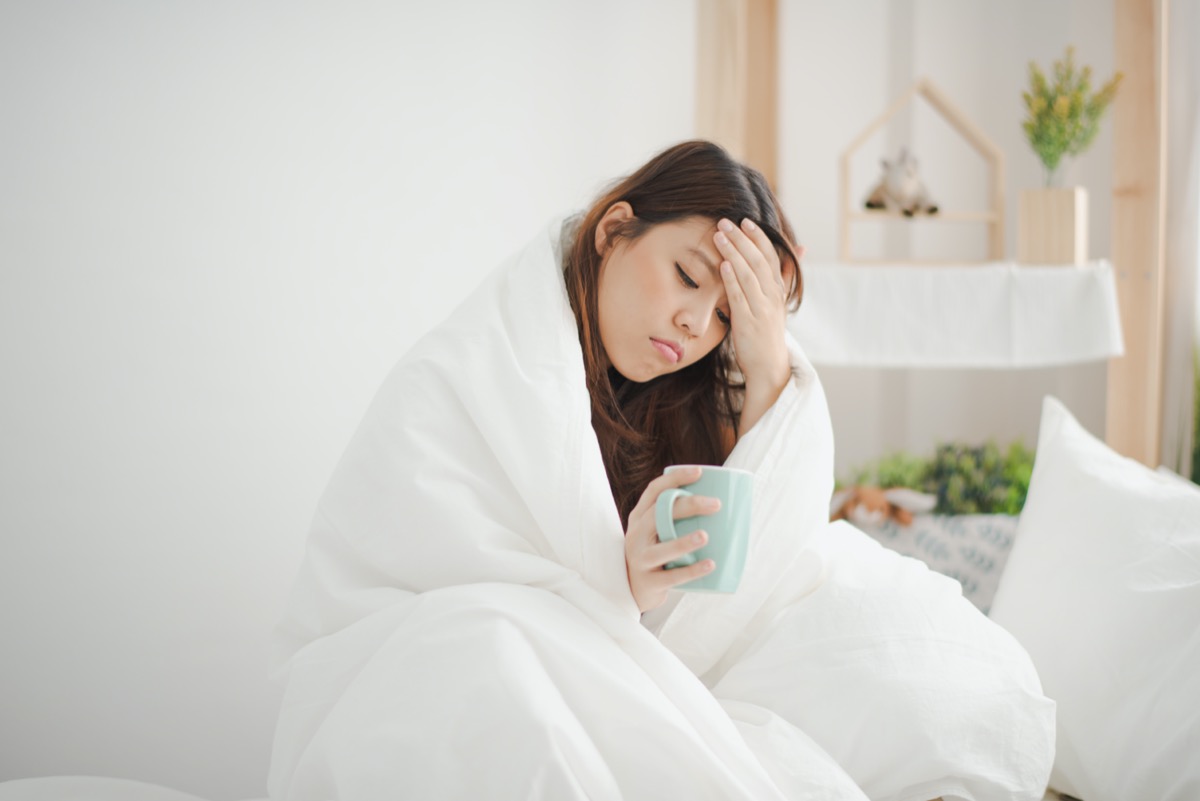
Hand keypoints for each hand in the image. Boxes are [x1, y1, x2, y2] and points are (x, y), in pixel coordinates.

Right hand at [625, 466, 718, 612]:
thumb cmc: (656, 554)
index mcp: (639, 518)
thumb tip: (728, 505)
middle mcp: (636, 536)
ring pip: (661, 549)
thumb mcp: (657, 533)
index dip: (675, 478)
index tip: (699, 472)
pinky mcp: (649, 582)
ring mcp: (640, 560)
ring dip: (683, 542)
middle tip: (716, 505)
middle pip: (658, 514)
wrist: (631, 590)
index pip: (654, 491)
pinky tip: (710, 565)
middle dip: (688, 506)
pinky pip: (671, 577)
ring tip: (705, 536)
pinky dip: (692, 571)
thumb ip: (677, 519)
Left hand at [713, 217, 793, 392]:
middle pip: (758, 260)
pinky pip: (740, 297)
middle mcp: (772, 296)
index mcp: (778, 290)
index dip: (758, 237)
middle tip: (725, 221)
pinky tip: (723, 264)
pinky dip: (732, 279)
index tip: (745, 220)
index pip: (770, 256)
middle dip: (742, 239)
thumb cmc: (768, 334)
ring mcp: (761, 309)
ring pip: (749, 274)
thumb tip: (800, 247)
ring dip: (734, 252)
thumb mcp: (778, 302)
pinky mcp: (749, 322)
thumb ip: (783, 275)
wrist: (769, 368)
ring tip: (719, 235)